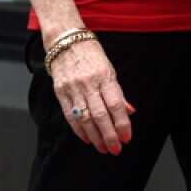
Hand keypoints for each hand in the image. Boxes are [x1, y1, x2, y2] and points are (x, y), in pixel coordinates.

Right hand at [47, 38, 134, 154]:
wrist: (65, 41)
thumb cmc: (91, 55)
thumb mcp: (109, 70)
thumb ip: (118, 93)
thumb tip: (129, 112)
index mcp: (104, 76)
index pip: (115, 105)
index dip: (122, 123)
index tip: (127, 137)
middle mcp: (88, 83)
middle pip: (100, 115)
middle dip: (109, 135)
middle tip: (115, 149)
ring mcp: (73, 88)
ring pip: (85, 118)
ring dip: (95, 136)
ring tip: (103, 148)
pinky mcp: (61, 92)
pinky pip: (70, 115)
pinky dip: (79, 130)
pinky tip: (87, 139)